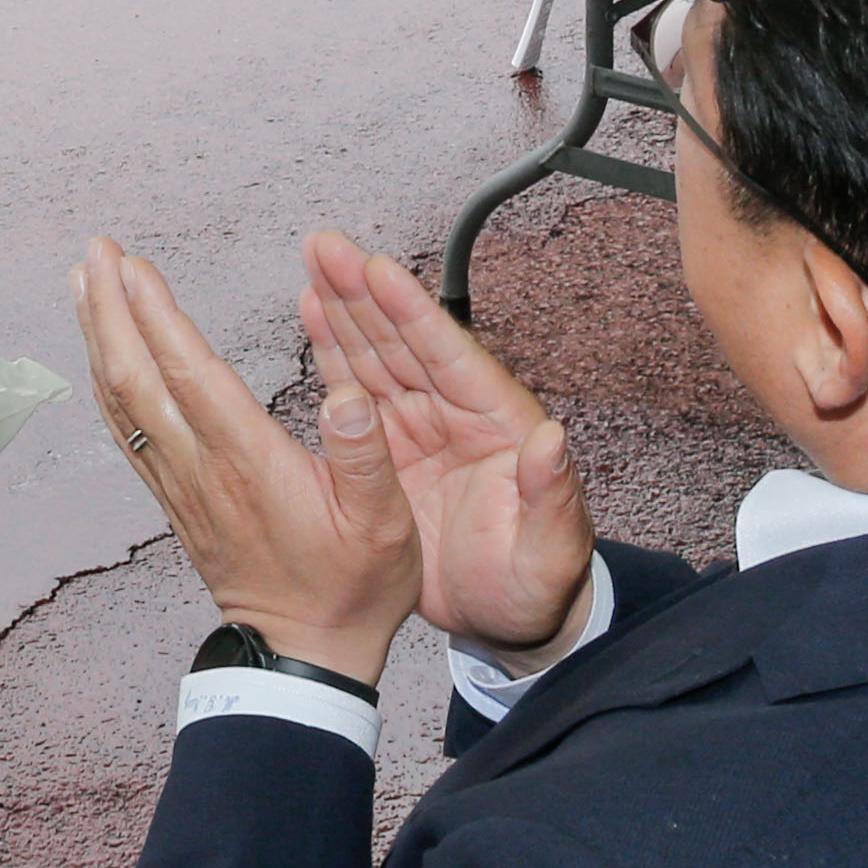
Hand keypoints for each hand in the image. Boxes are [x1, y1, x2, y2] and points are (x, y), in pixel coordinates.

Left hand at [75, 236, 416, 684]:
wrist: (306, 658)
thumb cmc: (351, 589)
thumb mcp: (386, 527)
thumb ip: (365, 458)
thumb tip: (349, 395)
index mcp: (250, 463)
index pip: (190, 377)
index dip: (157, 318)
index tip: (132, 266)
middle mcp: (202, 469)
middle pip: (136, 380)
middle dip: (108, 310)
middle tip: (93, 251)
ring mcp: (181, 486)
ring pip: (122, 403)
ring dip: (98, 337)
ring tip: (82, 282)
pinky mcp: (176, 499)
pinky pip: (127, 431)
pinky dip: (107, 382)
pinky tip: (102, 353)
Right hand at [299, 231, 596, 664]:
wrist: (509, 621)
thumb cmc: (538, 587)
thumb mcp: (552, 552)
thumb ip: (554, 497)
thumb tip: (553, 440)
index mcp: (500, 425)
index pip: (451, 357)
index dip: (413, 313)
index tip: (380, 271)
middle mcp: (457, 415)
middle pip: (405, 342)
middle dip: (365, 292)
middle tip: (327, 246)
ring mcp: (421, 429)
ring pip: (376, 357)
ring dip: (343, 310)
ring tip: (313, 264)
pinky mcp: (389, 452)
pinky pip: (356, 391)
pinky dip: (333, 352)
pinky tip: (312, 315)